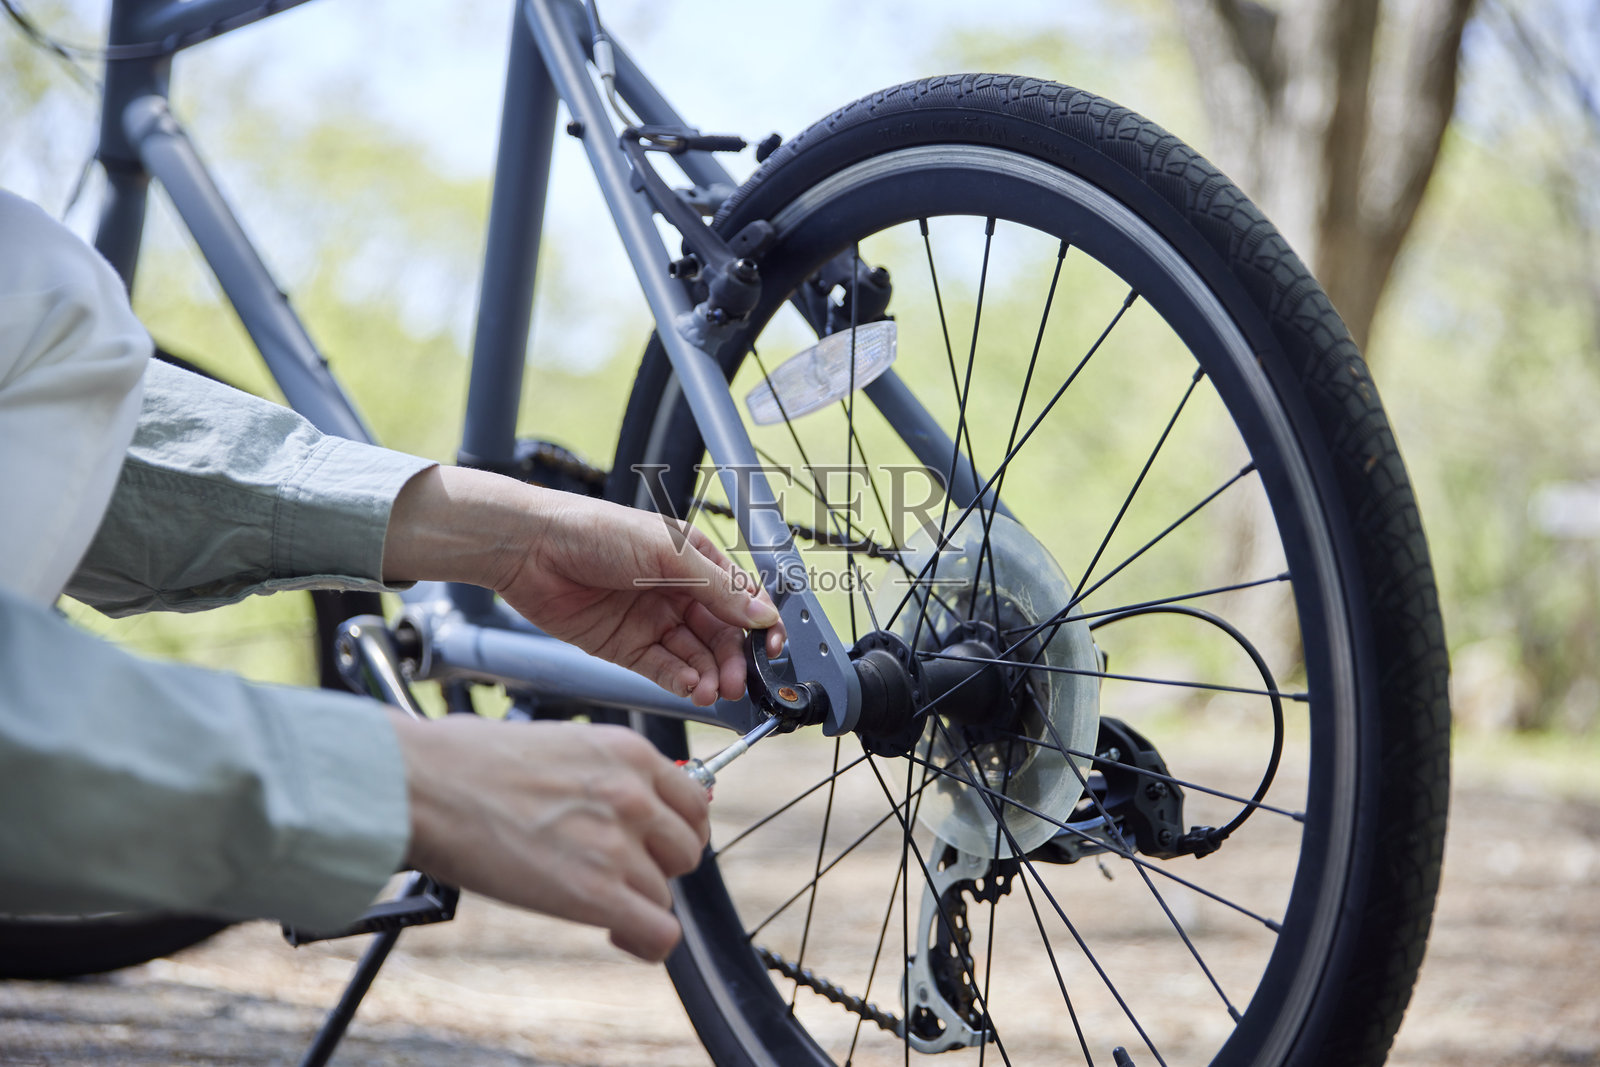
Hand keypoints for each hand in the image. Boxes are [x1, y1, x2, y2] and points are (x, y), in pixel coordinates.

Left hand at [383, 466, 784, 703]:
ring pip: (695, 656)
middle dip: (734, 660)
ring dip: (709, 674)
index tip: (772, 647)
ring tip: (712, 690)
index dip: (759, 624)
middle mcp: (677, 593)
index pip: (741, 598)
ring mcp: (652, 621)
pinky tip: (690, 687)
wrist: (532, 549)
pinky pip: (664, 669)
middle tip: (738, 681)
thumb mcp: (666, 554)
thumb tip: (761, 615)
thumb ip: (717, 588)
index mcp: (694, 561)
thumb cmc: (595, 531)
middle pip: (721, 634)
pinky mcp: (626, 647)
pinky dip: (681, 680)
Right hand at [390, 714, 709, 960]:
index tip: (652, 845)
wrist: (421, 785)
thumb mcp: (558, 743)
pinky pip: (659, 933)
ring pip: (664, 894)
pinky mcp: (596, 893)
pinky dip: (644, 942)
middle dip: (656, 867)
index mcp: (627, 753)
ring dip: (635, 903)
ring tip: (595, 901)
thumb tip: (611, 798)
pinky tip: (618, 935)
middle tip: (618, 873)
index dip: (672, 831)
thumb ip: (601, 773)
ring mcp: (618, 845)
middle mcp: (634, 795)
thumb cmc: (465, 762)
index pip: (692, 802)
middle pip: (685, 851)